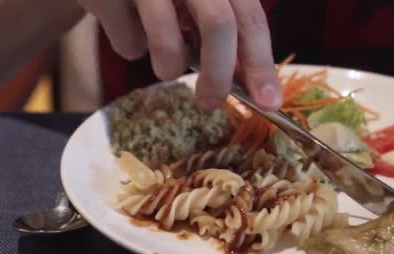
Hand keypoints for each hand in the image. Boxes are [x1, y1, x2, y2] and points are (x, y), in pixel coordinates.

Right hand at [78, 0, 281, 110]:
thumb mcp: (198, 3)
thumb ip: (227, 36)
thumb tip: (256, 86)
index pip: (251, 18)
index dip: (262, 64)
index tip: (269, 103)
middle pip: (218, 25)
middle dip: (218, 76)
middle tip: (210, 103)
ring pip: (168, 43)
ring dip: (167, 67)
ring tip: (160, 60)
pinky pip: (128, 44)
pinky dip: (130, 48)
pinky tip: (124, 26)